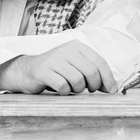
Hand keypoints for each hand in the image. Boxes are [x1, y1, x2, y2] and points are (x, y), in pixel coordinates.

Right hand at [0, 40, 117, 94]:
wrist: (26, 70)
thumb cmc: (56, 71)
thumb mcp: (75, 66)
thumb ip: (92, 73)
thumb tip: (112, 88)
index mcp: (78, 47)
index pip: (100, 62)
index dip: (108, 78)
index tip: (112, 91)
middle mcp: (67, 50)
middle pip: (91, 72)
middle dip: (94, 86)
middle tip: (88, 90)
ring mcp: (55, 59)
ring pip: (78, 80)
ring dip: (77, 89)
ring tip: (72, 88)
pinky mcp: (44, 71)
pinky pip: (63, 86)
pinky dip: (65, 92)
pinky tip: (61, 90)